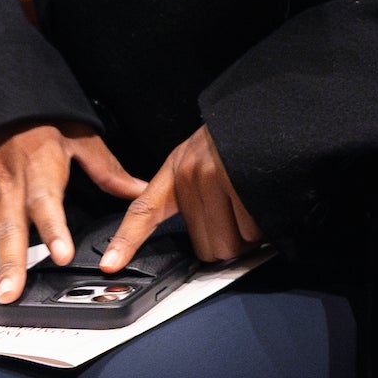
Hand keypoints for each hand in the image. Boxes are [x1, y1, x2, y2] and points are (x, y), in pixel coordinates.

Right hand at [0, 121, 143, 316]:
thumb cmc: (39, 125)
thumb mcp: (79, 136)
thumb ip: (107, 169)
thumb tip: (139, 190)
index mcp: (39, 168)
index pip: (46, 202)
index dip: (55, 230)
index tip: (62, 255)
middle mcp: (7, 184)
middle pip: (8, 230)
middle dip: (10, 265)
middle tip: (11, 296)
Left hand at [100, 125, 261, 272]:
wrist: (266, 113)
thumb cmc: (241, 138)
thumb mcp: (204, 155)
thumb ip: (193, 193)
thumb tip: (202, 238)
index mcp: (177, 169)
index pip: (144, 210)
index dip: (127, 240)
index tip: (110, 264)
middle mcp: (190, 173)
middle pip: (205, 247)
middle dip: (229, 242)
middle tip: (240, 220)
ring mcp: (212, 176)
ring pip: (230, 244)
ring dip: (249, 237)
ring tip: (253, 207)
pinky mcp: (237, 180)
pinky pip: (250, 231)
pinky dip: (263, 227)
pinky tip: (263, 203)